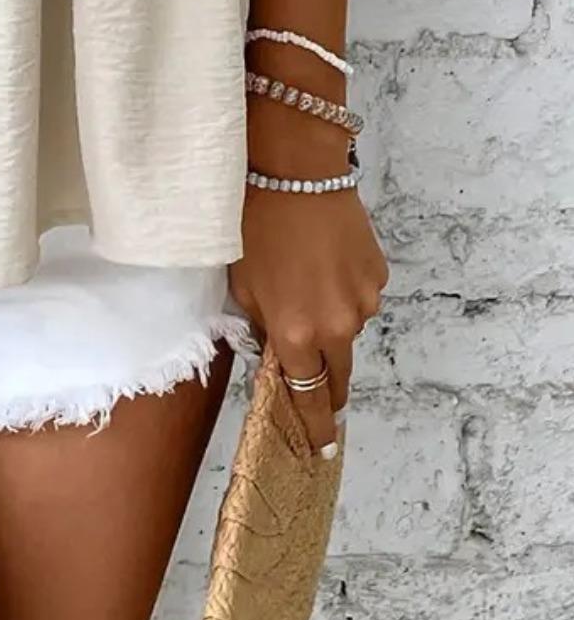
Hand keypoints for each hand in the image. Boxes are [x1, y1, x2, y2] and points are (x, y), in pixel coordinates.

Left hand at [228, 183, 387, 454]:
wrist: (295, 170)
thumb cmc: (255, 223)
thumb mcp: (242, 282)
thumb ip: (261, 326)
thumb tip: (274, 351)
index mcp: (297, 335)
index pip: (309, 399)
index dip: (314, 427)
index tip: (319, 448)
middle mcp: (337, 326)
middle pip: (339, 376)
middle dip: (329, 386)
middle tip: (322, 392)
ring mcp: (364, 301)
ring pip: (349, 331)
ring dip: (332, 325)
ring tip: (306, 285)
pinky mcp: (378, 276)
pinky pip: (361, 298)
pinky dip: (344, 292)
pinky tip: (324, 262)